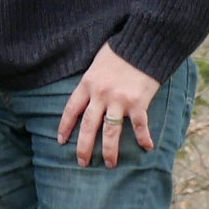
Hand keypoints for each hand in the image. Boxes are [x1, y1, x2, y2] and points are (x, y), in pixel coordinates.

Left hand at [58, 43, 161, 167]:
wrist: (143, 43)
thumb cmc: (118, 52)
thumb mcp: (96, 65)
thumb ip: (90, 83)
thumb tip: (86, 99)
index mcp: (87, 85)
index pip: (71, 110)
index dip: (65, 127)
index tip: (60, 141)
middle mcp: (100, 95)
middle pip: (88, 126)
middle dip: (83, 147)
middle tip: (82, 162)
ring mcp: (119, 100)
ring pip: (110, 131)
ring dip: (109, 150)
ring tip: (109, 164)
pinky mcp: (139, 102)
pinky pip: (140, 125)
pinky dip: (143, 137)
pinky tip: (147, 148)